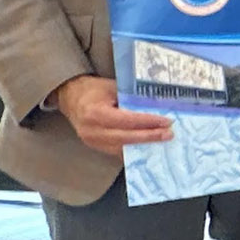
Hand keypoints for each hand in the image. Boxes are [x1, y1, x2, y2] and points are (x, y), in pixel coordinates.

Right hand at [51, 75, 171, 155]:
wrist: (71, 96)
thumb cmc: (93, 89)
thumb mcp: (112, 87)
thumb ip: (131, 98)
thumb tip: (156, 105)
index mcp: (95, 113)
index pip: (127, 120)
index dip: (148, 122)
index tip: (166, 122)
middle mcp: (93, 130)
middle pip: (126, 138)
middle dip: (150, 137)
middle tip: (168, 134)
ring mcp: (92, 141)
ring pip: (122, 148)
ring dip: (143, 145)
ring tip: (162, 141)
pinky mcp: (94, 146)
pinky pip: (116, 151)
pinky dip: (133, 149)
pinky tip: (148, 146)